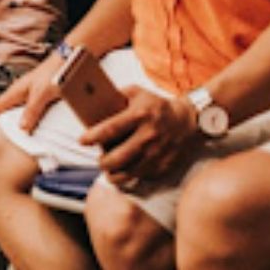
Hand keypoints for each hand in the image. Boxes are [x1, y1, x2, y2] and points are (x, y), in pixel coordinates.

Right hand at [0, 53, 62, 129]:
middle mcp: (19, 91)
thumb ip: (31, 111)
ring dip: (8, 118)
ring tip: (5, 130)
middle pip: (2, 108)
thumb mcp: (41, 94)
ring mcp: (27, 92)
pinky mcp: (37, 93)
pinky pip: (25, 108)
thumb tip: (22, 127)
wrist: (66, 61)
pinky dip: (22, 116)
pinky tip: (28, 122)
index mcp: (16, 91)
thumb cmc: (53, 73)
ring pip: (13, 108)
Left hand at [84, 87, 200, 186]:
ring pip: (128, 173)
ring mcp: (157, 153)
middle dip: (103, 162)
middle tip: (99, 159)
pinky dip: (130, 176)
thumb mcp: (136, 93)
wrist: (187, 120)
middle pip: (118, 158)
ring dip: (113, 174)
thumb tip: (92, 103)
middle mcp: (148, 136)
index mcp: (139, 115)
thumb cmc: (156, 105)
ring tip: (108, 169)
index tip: (82, 141)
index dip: (93, 137)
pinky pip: (141, 177)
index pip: (111, 129)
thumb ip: (115, 97)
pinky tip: (125, 171)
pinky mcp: (163, 165)